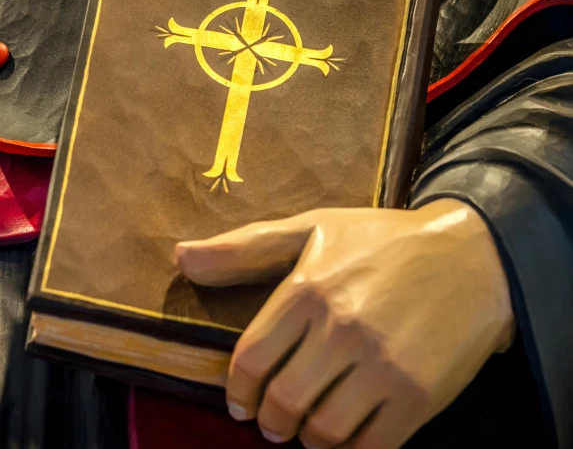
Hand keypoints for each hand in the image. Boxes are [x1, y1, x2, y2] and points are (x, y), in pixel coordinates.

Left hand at [175, 199, 514, 448]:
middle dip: (269, 421)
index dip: (238, 391)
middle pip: (283, 400)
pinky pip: (371, 446)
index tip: (239, 404)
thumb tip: (180, 258)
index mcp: (308, 288)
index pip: (251, 359)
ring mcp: (382, 364)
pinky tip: (345, 438)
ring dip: (307, 439)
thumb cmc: (384, 242)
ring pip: (323, 430)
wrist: (474, 256)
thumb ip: (244, 249)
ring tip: (307, 430)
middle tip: (272, 424)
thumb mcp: (313, 229)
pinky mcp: (419, 395)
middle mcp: (341, 328)